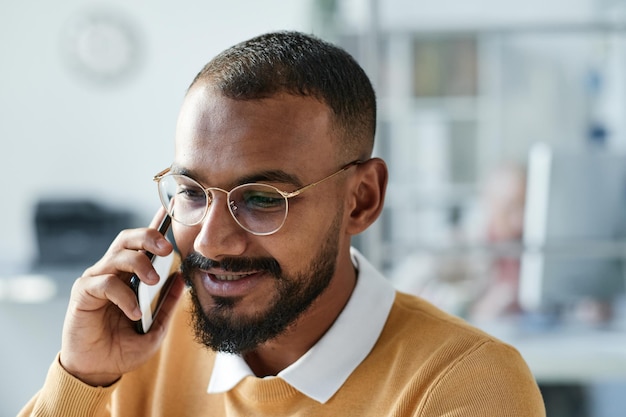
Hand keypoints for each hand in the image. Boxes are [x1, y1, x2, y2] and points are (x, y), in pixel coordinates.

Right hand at [59, 208, 184, 386]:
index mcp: (130, 275)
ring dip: (140, 264)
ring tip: (153, 281)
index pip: (143, 245)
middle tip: (167, 248)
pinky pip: (105, 282)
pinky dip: (124, 295)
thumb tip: (182, 280)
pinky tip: (133, 313)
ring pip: (118, 255)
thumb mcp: (155, 329)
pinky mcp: (83, 293)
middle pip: (128, 239)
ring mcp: (96, 280)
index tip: (169, 209)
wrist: (97, 370)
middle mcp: (112, 271)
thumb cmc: (123, 347)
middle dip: (149, 236)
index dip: (154, 225)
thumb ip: (167, 305)